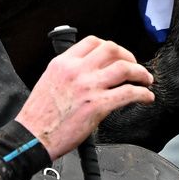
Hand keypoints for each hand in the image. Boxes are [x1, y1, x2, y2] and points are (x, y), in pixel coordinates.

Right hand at [16, 37, 154, 160]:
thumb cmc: (39, 116)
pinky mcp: (98, 105)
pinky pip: (128, 93)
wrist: (32, 137)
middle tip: (134, 66)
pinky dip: (142, 94)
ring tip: (146, 80)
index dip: (110, 47)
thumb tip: (89, 73)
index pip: (92, 42)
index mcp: (63, 63)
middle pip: (112, 49)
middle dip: (128, 56)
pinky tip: (146, 97)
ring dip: (140, 72)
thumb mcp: (49, 81)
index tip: (117, 56)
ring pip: (124, 68)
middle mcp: (77, 70)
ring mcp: (89, 86)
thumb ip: (69, 73)